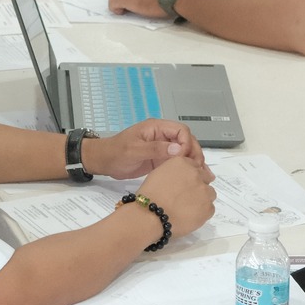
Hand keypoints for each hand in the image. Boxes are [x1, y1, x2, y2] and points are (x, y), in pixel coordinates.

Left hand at [86, 120, 207, 179]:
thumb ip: (156, 149)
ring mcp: (162, 147)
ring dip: (192, 160)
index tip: (184, 158)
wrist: (103, 162)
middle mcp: (162, 135)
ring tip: (201, 174)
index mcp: (156, 128)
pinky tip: (191, 176)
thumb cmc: (115, 153)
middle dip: (194, 152)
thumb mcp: (134, 150)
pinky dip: (185, 167)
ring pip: (184, 151)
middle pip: (186, 140)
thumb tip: (178, 148)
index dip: (186, 143)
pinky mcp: (160, 159)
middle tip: (199, 168)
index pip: (181, 130)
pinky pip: (176, 161)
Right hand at [132, 156, 216, 242]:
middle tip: (187, 197)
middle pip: (206, 178)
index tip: (186, 185)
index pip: (195, 166)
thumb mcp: (159, 173)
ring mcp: (204, 191)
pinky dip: (202, 212)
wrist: (150, 215)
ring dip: (202, 199)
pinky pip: (210, 209)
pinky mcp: (208, 208)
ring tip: (188, 208)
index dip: (191, 176)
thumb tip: (183, 177)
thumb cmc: (150, 195)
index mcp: (183, 163)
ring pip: (210, 194)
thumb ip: (175, 171)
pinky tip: (190, 216)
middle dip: (198, 186)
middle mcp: (196, 174)